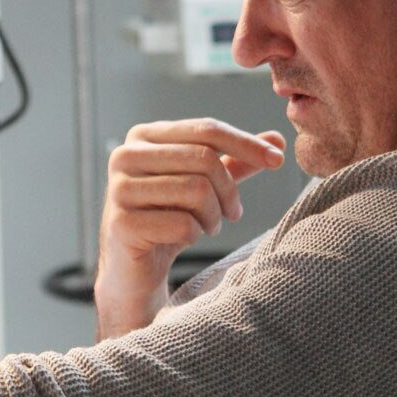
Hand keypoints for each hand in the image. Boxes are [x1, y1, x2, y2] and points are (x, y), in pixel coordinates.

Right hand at [96, 118, 284, 335]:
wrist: (134, 267)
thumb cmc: (167, 219)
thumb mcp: (202, 185)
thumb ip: (234, 161)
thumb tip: (276, 139)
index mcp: (143, 136)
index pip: (205, 129)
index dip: (246, 143)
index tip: (278, 160)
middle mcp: (125, 156)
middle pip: (204, 158)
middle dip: (229, 190)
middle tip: (233, 213)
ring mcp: (119, 189)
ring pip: (196, 190)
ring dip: (214, 215)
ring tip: (209, 226)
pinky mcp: (121, 224)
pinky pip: (182, 224)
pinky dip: (196, 234)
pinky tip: (187, 238)